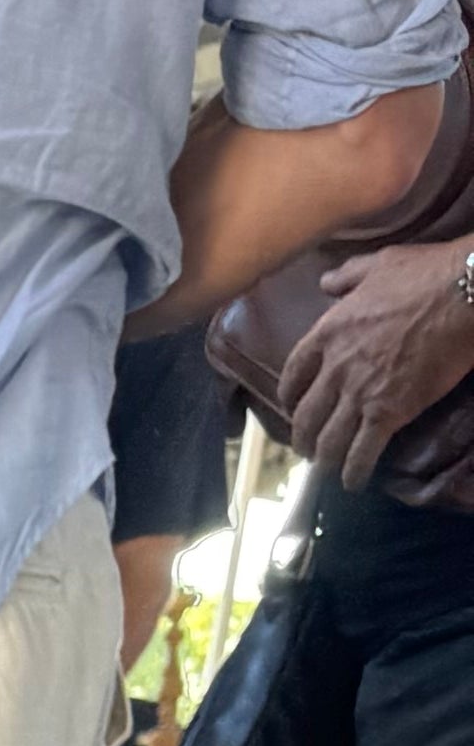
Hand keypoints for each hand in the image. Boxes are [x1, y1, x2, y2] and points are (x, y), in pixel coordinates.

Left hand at [279, 243, 473, 482]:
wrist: (465, 292)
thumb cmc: (428, 273)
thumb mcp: (380, 263)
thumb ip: (348, 275)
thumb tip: (326, 282)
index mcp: (329, 331)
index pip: (294, 373)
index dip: (289, 396)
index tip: (291, 407)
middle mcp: (336, 367)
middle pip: (306, 416)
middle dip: (302, 437)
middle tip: (306, 448)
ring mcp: (359, 393)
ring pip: (328, 440)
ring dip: (324, 459)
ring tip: (327, 468)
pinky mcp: (387, 413)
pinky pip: (361, 453)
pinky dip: (353, 472)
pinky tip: (353, 482)